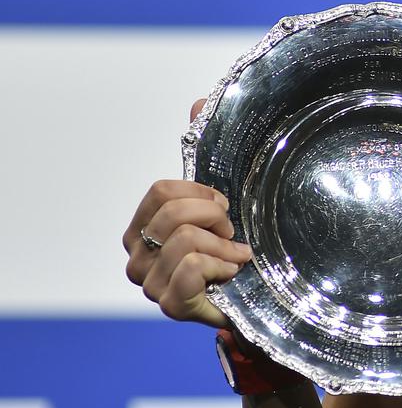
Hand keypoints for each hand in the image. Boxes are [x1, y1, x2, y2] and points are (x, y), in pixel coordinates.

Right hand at [122, 98, 252, 327]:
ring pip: (187, 239)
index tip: (223, 206)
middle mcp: (138, 256)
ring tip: (235, 258)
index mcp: (142, 227)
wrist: (258, 299)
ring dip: (224, 247)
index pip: (162, 190)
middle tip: (231, 235)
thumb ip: (204, 151)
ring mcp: (150, 284)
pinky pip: (194, 268)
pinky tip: (233, 274)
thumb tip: (198, 102)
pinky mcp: (169, 305)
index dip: (200, 193)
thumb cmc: (233, 249)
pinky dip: (224, 266)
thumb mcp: (221, 199)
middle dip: (216, 217)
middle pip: (174, 212)